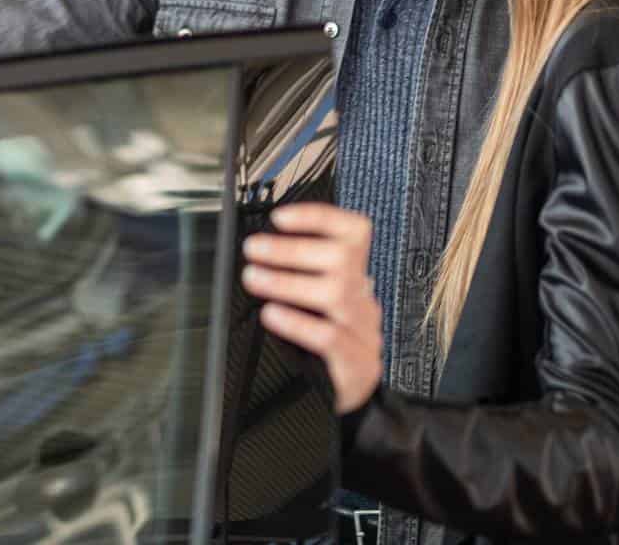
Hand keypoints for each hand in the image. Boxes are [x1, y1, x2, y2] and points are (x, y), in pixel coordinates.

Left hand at [239, 202, 381, 412]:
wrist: (345, 400)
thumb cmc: (322, 349)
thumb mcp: (312, 307)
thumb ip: (296, 279)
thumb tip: (257, 254)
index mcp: (354, 280)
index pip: (353, 235)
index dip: (319, 218)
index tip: (280, 218)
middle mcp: (363, 301)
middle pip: (343, 259)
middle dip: (292, 249)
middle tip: (254, 249)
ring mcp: (364, 333)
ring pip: (336, 294)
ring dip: (288, 281)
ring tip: (254, 278)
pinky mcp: (356, 365)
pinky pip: (330, 337)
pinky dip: (297, 321)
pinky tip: (272, 314)